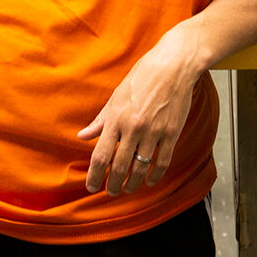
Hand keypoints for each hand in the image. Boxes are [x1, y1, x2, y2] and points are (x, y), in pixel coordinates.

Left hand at [80, 29, 204, 195]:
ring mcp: (154, 131)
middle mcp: (134, 128)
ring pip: (141, 168)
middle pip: (120, 166)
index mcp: (116, 119)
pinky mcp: (172, 132)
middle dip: (113, 184)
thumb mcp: (116, 97)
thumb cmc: (143, 77)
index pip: (100, 156)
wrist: (173, 65)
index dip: (95, 176)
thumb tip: (83, 135)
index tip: (92, 186)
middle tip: (111, 191)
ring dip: (132, 184)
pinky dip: (155, 175)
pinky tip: (149, 180)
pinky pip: (162, 161)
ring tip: (128, 189)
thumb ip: (100, 120)